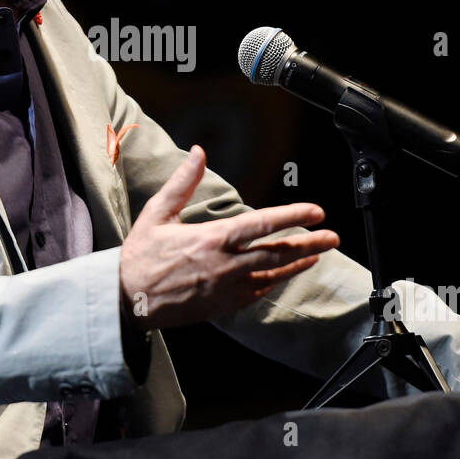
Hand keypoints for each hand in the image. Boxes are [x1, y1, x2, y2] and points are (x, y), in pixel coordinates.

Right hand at [119, 145, 338, 330]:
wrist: (127, 300)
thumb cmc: (141, 255)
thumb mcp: (157, 213)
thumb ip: (183, 182)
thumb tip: (199, 152)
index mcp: (211, 239)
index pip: (261, 224)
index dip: (292, 216)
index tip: (315, 211)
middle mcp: (224, 265)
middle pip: (277, 252)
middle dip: (309, 243)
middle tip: (333, 236)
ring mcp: (226, 288)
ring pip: (272, 275)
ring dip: (298, 263)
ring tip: (319, 254)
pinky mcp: (223, 305)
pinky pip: (257, 293)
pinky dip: (275, 281)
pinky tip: (287, 273)